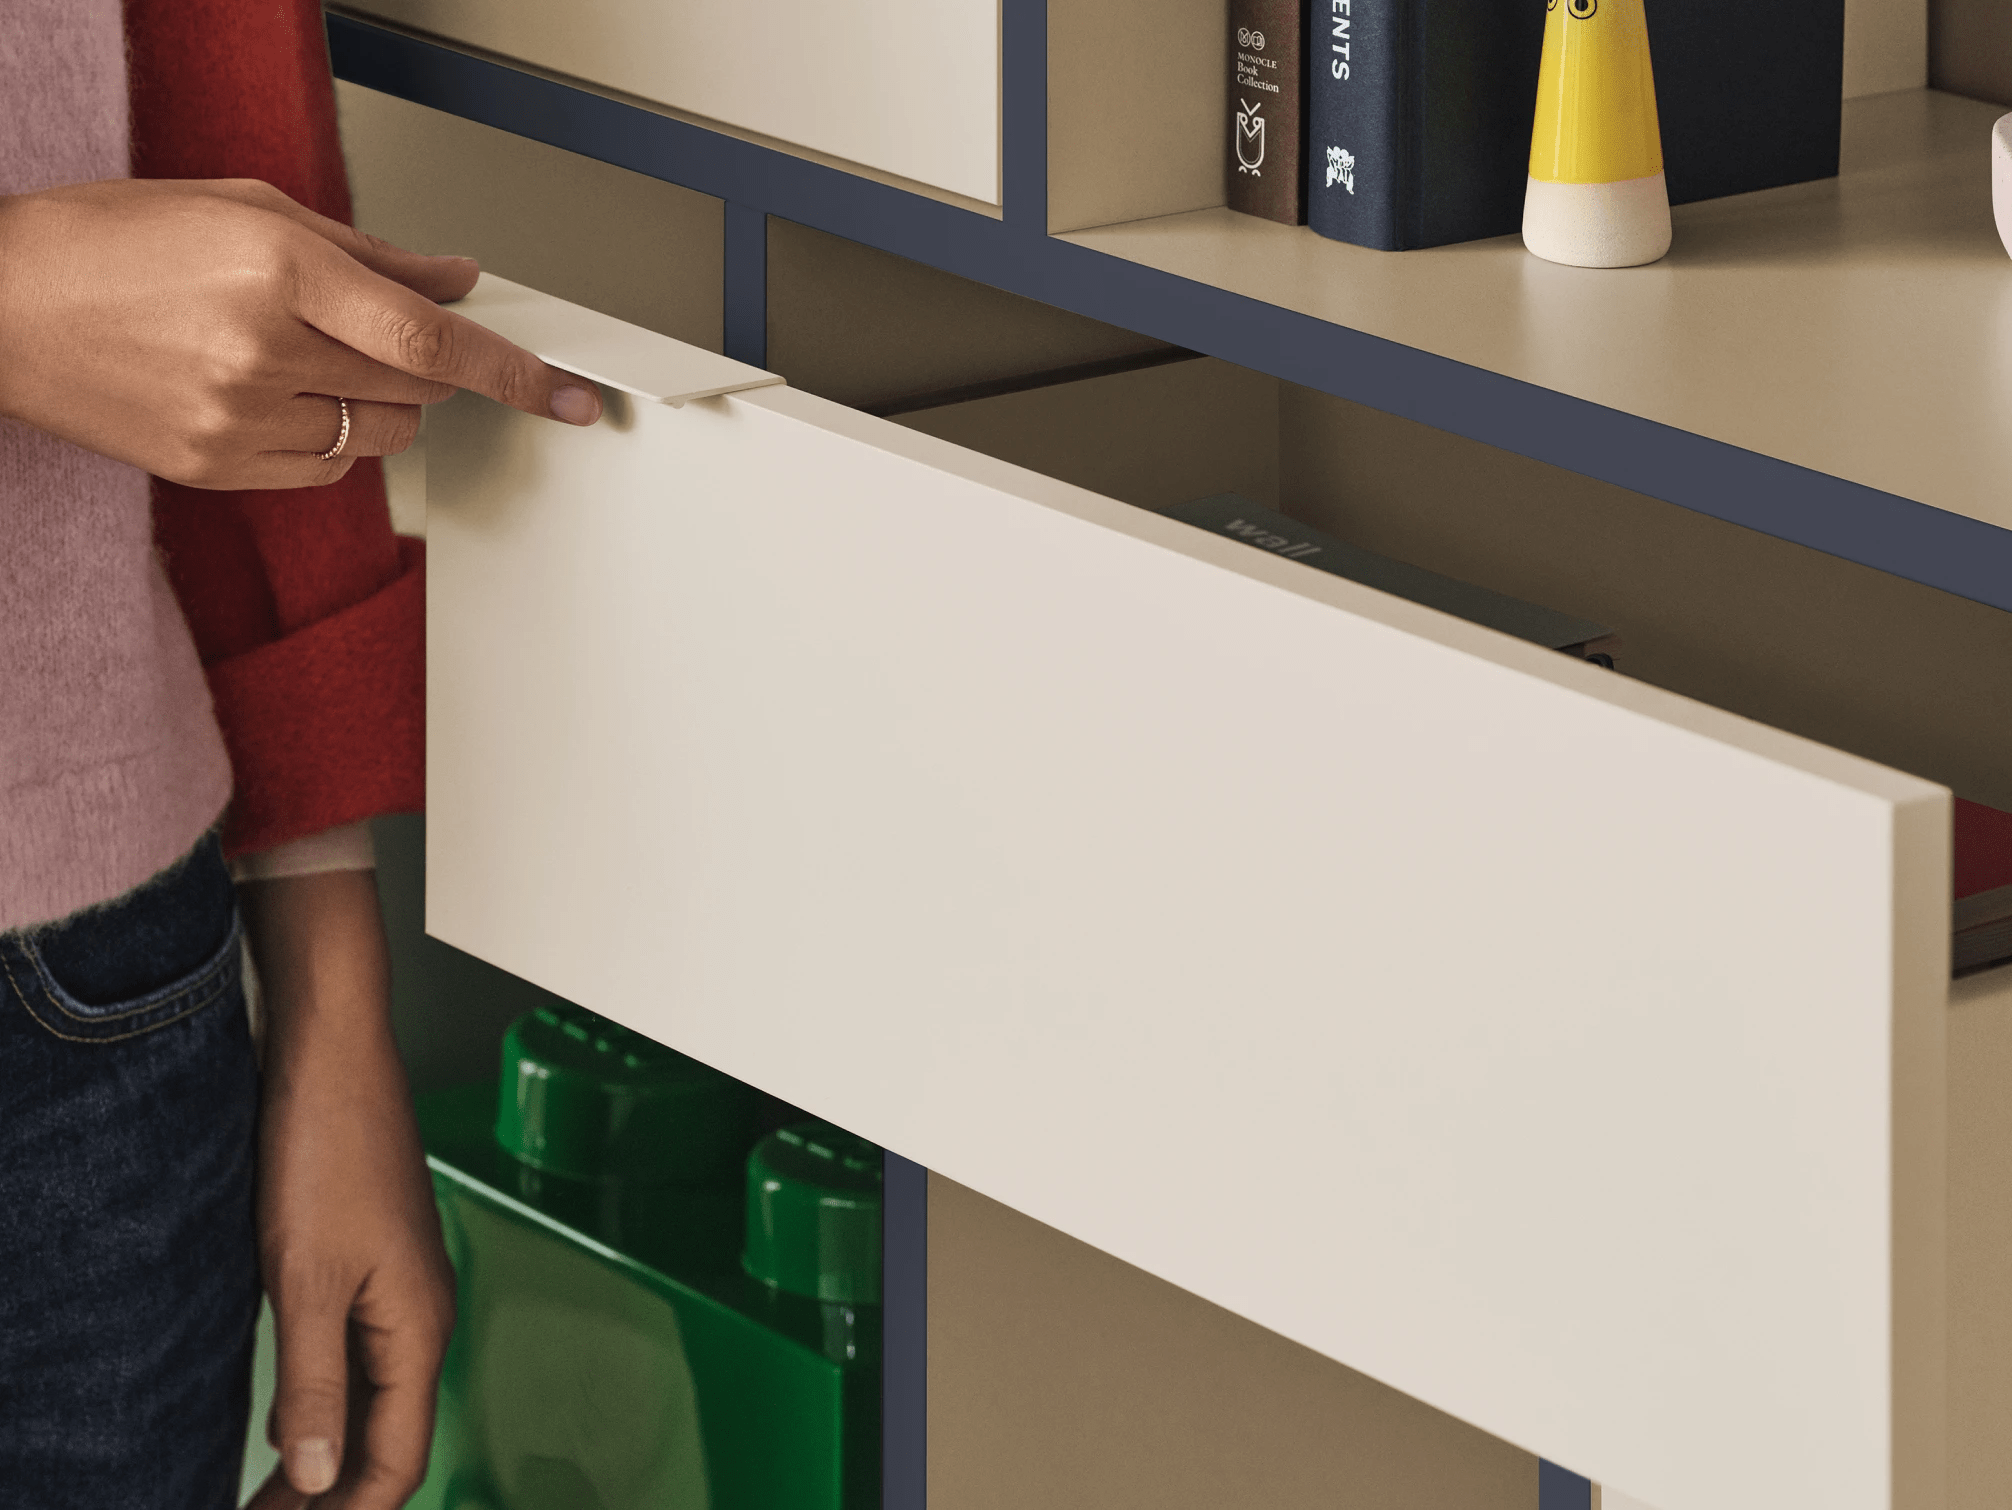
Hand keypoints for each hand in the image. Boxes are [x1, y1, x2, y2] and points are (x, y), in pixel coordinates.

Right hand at [0, 177, 599, 490]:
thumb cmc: (110, 244)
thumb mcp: (245, 209)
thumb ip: (367, 254)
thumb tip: (455, 279)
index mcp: (276, 269)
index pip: (432, 335)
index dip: (514, 370)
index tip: (570, 395)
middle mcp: (263, 349)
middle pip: (418, 384)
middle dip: (420, 359)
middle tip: (364, 327)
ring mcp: (241, 419)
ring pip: (383, 432)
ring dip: (377, 399)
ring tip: (300, 355)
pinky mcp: (221, 470)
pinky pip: (331, 469)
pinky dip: (330, 437)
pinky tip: (272, 395)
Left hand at [240, 870, 455, 1509]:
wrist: (332, 1054)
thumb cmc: (331, 1146)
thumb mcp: (306, 1279)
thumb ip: (316, 1383)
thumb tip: (317, 1473)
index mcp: (419, 1324)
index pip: (398, 1457)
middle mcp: (421, 1312)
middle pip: (388, 1436)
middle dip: (331, 1493)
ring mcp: (399, 1287)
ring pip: (371, 1398)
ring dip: (323, 1453)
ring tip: (267, 1494)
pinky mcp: (372, 1263)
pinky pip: (357, 1357)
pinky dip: (322, 1402)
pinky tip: (286, 1415)